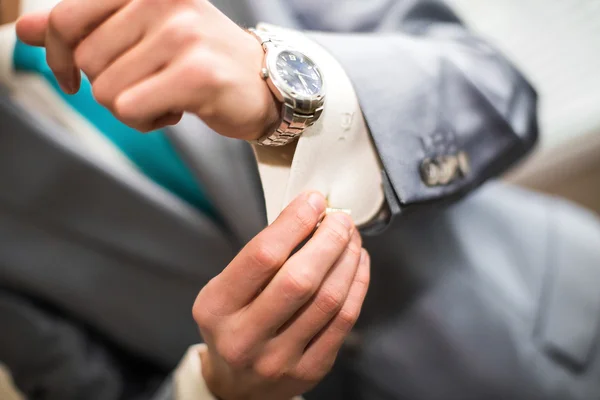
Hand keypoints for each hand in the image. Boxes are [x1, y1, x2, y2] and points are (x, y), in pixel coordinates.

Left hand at [15, 0, 279, 138]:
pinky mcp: (196, 73)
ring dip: (131, 107)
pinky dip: (147, 120)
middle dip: (108, 85)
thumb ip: (84, 26)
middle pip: (86, 62)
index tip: (71, 76)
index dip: (56, 56)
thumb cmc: (199, 58)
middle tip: (148, 83)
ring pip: (106, 90)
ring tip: (166, 95)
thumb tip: (24, 29)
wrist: (263, 82)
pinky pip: (130, 109)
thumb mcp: (140, 30)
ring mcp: (182, 34)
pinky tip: (176, 109)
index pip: (65, 19)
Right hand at [193, 192, 369, 399]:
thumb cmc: (233, 324)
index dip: (295, 222)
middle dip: (329, 239)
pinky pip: (344, 320)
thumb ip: (259, 259)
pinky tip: (358, 263)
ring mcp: (279, 358)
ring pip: (329, 299)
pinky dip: (357, 284)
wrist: (237, 387)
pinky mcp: (310, 369)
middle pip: (300, 279)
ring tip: (351, 237)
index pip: (262, 257)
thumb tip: (309, 215)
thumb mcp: (225, 290)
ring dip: (348, 259)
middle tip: (341, 219)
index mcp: (217, 308)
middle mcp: (245, 337)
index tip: (313, 201)